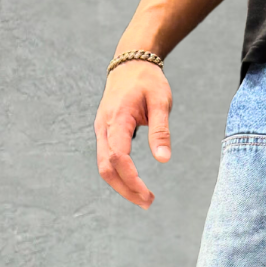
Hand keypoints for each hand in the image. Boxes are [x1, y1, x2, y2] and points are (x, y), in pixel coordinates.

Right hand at [94, 61, 172, 207]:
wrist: (130, 63)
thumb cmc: (147, 81)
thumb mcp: (161, 101)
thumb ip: (161, 130)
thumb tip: (164, 159)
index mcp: (117, 118)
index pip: (118, 156)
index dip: (131, 178)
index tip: (147, 193)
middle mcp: (104, 126)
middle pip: (107, 167)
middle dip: (126, 189)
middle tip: (148, 203)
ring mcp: (101, 130)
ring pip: (104, 167)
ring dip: (122, 186)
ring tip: (144, 199)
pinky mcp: (104, 133)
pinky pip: (107, 160)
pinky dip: (119, 176)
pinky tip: (134, 184)